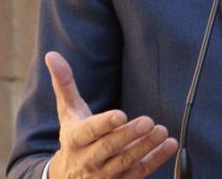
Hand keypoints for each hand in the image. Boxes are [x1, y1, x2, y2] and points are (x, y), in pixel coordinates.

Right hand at [45, 51, 177, 177]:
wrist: (68, 177)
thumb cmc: (73, 136)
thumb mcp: (67, 111)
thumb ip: (64, 84)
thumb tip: (52, 55)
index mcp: (74, 139)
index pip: (88, 132)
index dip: (104, 124)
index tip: (121, 114)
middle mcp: (87, 160)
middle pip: (109, 148)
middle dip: (129, 135)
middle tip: (149, 121)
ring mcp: (104, 175)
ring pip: (126, 162)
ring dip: (146, 148)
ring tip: (162, 131)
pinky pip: (139, 173)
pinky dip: (156, 160)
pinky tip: (169, 146)